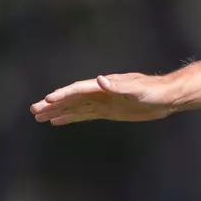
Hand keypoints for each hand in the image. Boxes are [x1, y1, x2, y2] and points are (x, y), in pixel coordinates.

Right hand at [30, 73, 179, 125]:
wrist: (167, 97)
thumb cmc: (154, 91)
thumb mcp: (138, 89)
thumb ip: (118, 85)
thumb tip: (99, 80)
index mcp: (104, 85)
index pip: (78, 90)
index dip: (63, 95)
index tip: (47, 100)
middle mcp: (100, 92)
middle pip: (72, 98)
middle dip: (53, 104)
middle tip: (33, 110)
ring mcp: (103, 102)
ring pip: (75, 107)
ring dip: (57, 111)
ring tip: (38, 116)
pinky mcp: (108, 111)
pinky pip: (84, 114)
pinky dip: (70, 117)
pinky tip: (58, 120)